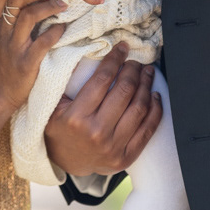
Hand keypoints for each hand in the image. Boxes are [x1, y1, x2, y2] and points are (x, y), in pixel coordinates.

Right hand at [0, 0, 64, 111]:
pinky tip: (63, 28)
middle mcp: (1, 33)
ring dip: (48, 7)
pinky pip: (43, 41)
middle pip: (16, 0)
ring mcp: (13, 47)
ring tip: (63, 5)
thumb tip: (21, 1)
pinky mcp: (26, 62)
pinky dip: (55, 32)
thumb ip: (3, 21)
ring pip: (29, 16)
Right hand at [43, 43, 162, 176]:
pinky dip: (156, 110)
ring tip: (147, 73)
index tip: (122, 48)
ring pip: (139, 108)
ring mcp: (113, 147)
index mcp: (76, 117)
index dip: (115, 59)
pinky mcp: (126, 157)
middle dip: (133, 70)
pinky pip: (148, 130)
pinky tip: (154, 95)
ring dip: (147, 85)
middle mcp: (96, 132)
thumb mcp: (53, 105)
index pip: (102, 79)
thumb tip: (86, 51)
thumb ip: (66, 81)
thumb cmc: (60, 128)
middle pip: (124, 91)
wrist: (66, 162)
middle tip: (136, 62)